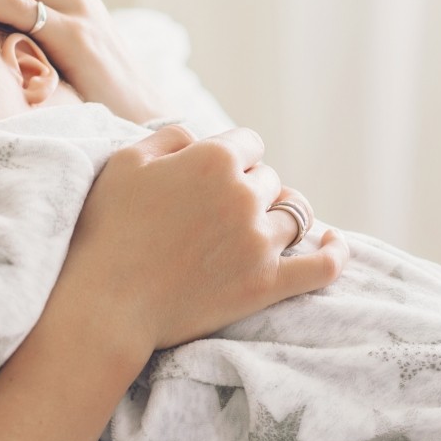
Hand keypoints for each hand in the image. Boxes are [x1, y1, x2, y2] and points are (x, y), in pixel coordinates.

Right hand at [62, 125, 347, 353]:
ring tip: (257, 229)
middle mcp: (244, 195)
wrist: (106, 304)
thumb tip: (199, 137)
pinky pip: (322, 265)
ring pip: (293, 215)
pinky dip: (334, 251)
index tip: (210, 177)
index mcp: (214, 158)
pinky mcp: (268, 284)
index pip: (248, 143)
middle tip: (216, 213)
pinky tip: (333, 242)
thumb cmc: (106, 230)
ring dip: (276, 218)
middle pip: (269, 179)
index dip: (230, 158)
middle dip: (249, 189)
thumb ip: (170, 137)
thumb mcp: (126, 162)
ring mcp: (260, 242)